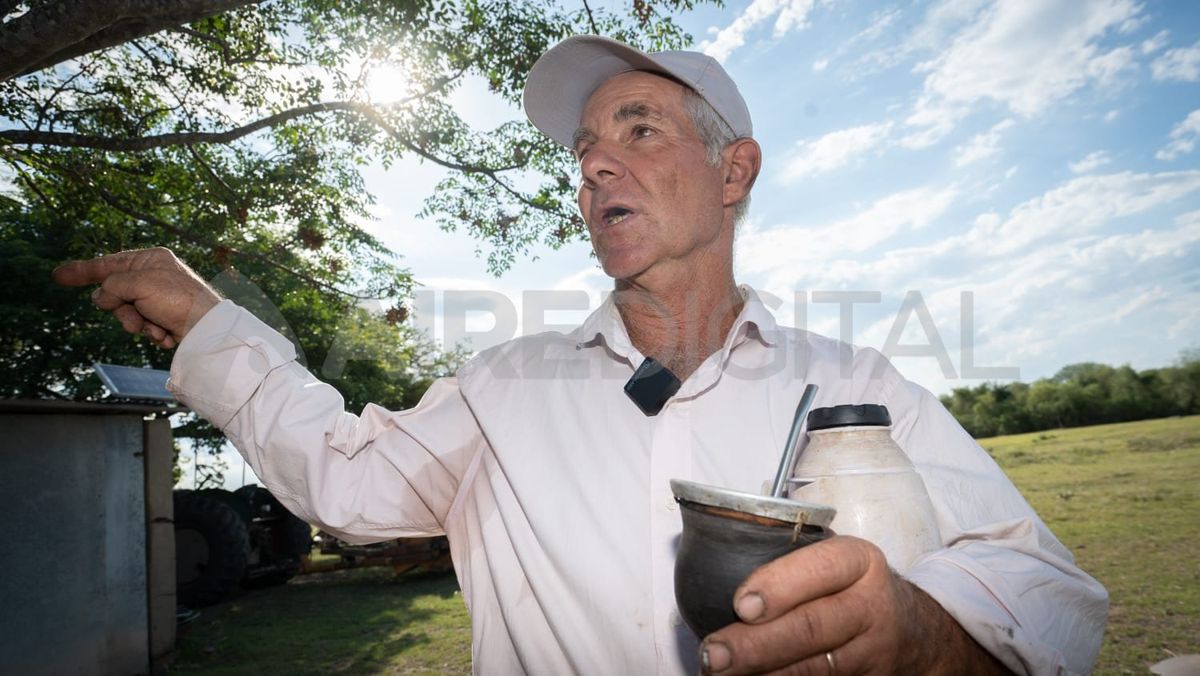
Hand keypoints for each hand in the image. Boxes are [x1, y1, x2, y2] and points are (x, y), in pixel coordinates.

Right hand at [52, 247, 220, 348]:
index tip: (58, 276)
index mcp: (150, 259)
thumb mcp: (138, 285)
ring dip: (139, 325)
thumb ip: (112, 286)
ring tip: (157, 330)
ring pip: (128, 313)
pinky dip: (152, 333)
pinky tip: (167, 335)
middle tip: (136, 320)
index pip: (108, 263)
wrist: (208, 329)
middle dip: (123, 312)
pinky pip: (144, 325)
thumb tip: (100, 298)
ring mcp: (160, 297)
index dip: (82, 271)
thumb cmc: (178, 300)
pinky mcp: (166, 317)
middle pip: (116, 294)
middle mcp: (155, 275)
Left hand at [699, 536, 1005, 674]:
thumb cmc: (852, 586)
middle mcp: (871, 605)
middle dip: (756, 644)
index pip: (820, 570)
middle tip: (713, 653)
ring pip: (817, 666)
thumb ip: (792, 564)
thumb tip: (715, 575)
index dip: (778, 587)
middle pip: (812, 627)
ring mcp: (873, 650)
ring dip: (765, 671)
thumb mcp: (837, 560)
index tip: (740, 605)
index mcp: (859, 561)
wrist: (917, 632)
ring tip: (723, 671)